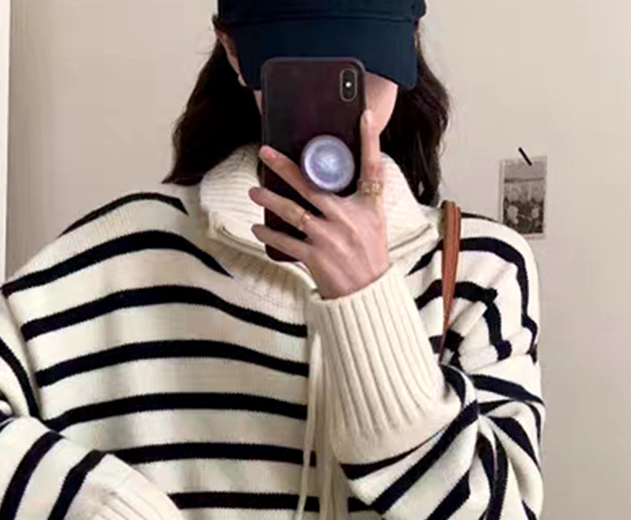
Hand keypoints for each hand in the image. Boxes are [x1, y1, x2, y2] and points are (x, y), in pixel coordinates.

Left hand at [249, 109, 390, 299]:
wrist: (367, 293)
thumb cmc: (370, 254)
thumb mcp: (375, 221)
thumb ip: (364, 196)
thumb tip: (355, 171)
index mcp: (366, 206)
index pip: (371, 167)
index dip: (370, 140)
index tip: (364, 115)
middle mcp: (347, 218)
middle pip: (313, 184)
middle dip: (285, 167)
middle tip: (265, 152)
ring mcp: (329, 238)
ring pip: (293, 211)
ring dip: (270, 200)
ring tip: (254, 191)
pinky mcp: (316, 257)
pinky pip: (286, 242)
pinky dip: (270, 235)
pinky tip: (258, 228)